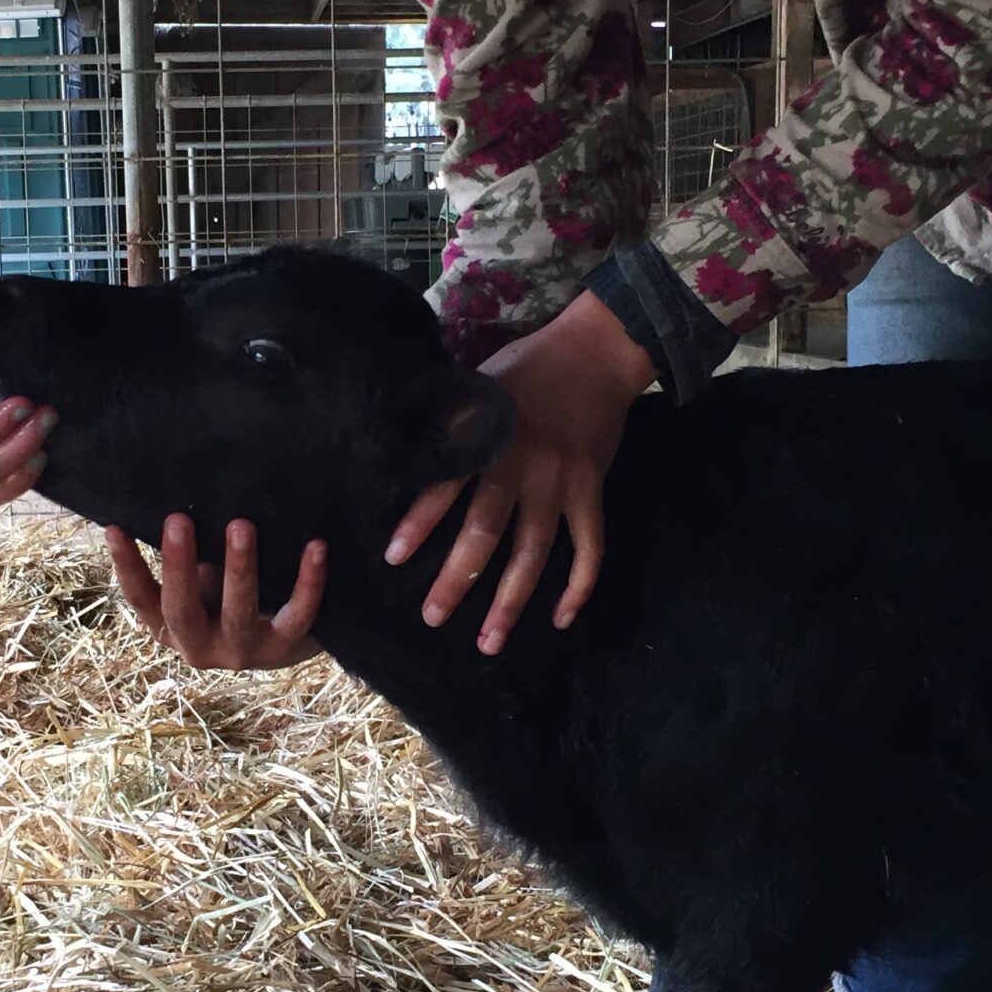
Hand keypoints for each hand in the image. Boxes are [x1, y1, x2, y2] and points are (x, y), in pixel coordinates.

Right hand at [106, 515, 326, 669]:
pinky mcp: (284, 648)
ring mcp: (243, 651)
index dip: (127, 566)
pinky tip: (315, 546)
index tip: (114, 528)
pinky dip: (309, 581)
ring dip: (240, 568)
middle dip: (178, 566)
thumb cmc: (229, 601)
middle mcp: (201, 648)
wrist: (284, 643)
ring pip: (238, 612)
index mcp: (171, 630)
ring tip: (241, 526)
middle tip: (177, 520)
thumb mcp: (201, 586)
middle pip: (182, 610)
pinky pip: (298, 614)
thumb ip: (188, 560)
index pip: (141, 598)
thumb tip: (173, 509)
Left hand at [387, 291, 655, 656]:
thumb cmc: (526, 366)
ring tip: (490, 641)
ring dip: (511, 600)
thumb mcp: (477, 385)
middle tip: (433, 617)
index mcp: (486, 438)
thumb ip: (447, 422)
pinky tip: (562, 618)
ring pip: (534, 553)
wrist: (596, 351)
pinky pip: (590, 545)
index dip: (419, 523)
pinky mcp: (591, 490)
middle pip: (485, 532)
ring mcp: (560, 482)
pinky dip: (580, 583)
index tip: (395, 558)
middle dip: (458, 578)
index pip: (445, 487)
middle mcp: (522, 466)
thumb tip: (401, 453)